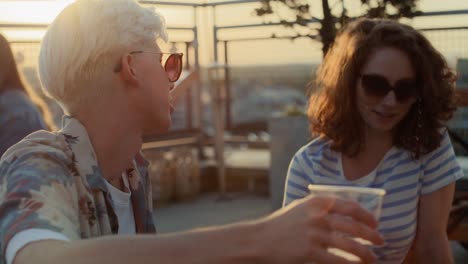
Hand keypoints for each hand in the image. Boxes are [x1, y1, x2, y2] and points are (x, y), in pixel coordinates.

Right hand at [257, 195, 383, 263]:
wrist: (260, 239)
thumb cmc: (281, 225)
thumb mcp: (300, 208)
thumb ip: (320, 207)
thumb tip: (346, 213)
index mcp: (316, 203)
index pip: (349, 206)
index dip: (366, 215)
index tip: (375, 223)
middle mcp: (317, 217)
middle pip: (354, 226)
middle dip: (371, 235)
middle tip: (380, 241)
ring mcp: (314, 235)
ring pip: (349, 245)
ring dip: (366, 253)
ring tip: (373, 258)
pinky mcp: (309, 252)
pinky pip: (338, 260)